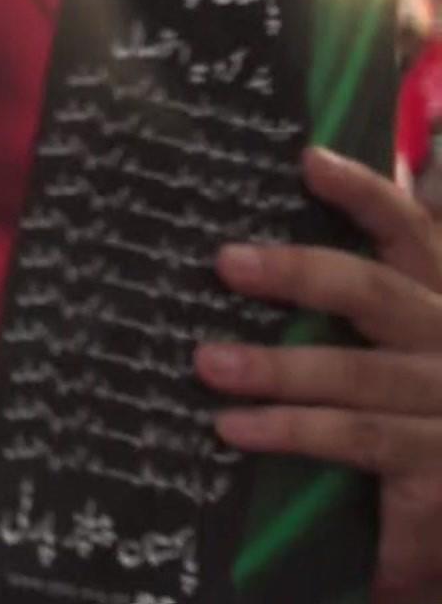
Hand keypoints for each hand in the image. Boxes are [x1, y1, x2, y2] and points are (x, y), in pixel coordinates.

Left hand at [196, 148, 441, 601]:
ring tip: (206, 362)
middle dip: (301, 274)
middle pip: (376, 295)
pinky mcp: (441, 464)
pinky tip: (233, 429)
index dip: (365, 193)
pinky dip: (293, 431)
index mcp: (437, 298)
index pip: (411, 231)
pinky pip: (358, 439)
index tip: (309, 161)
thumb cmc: (424, 411)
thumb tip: (262, 234)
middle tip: (225, 262)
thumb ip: (360, 298)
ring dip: (278, 368)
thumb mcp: (402, 345)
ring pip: (357, 374)